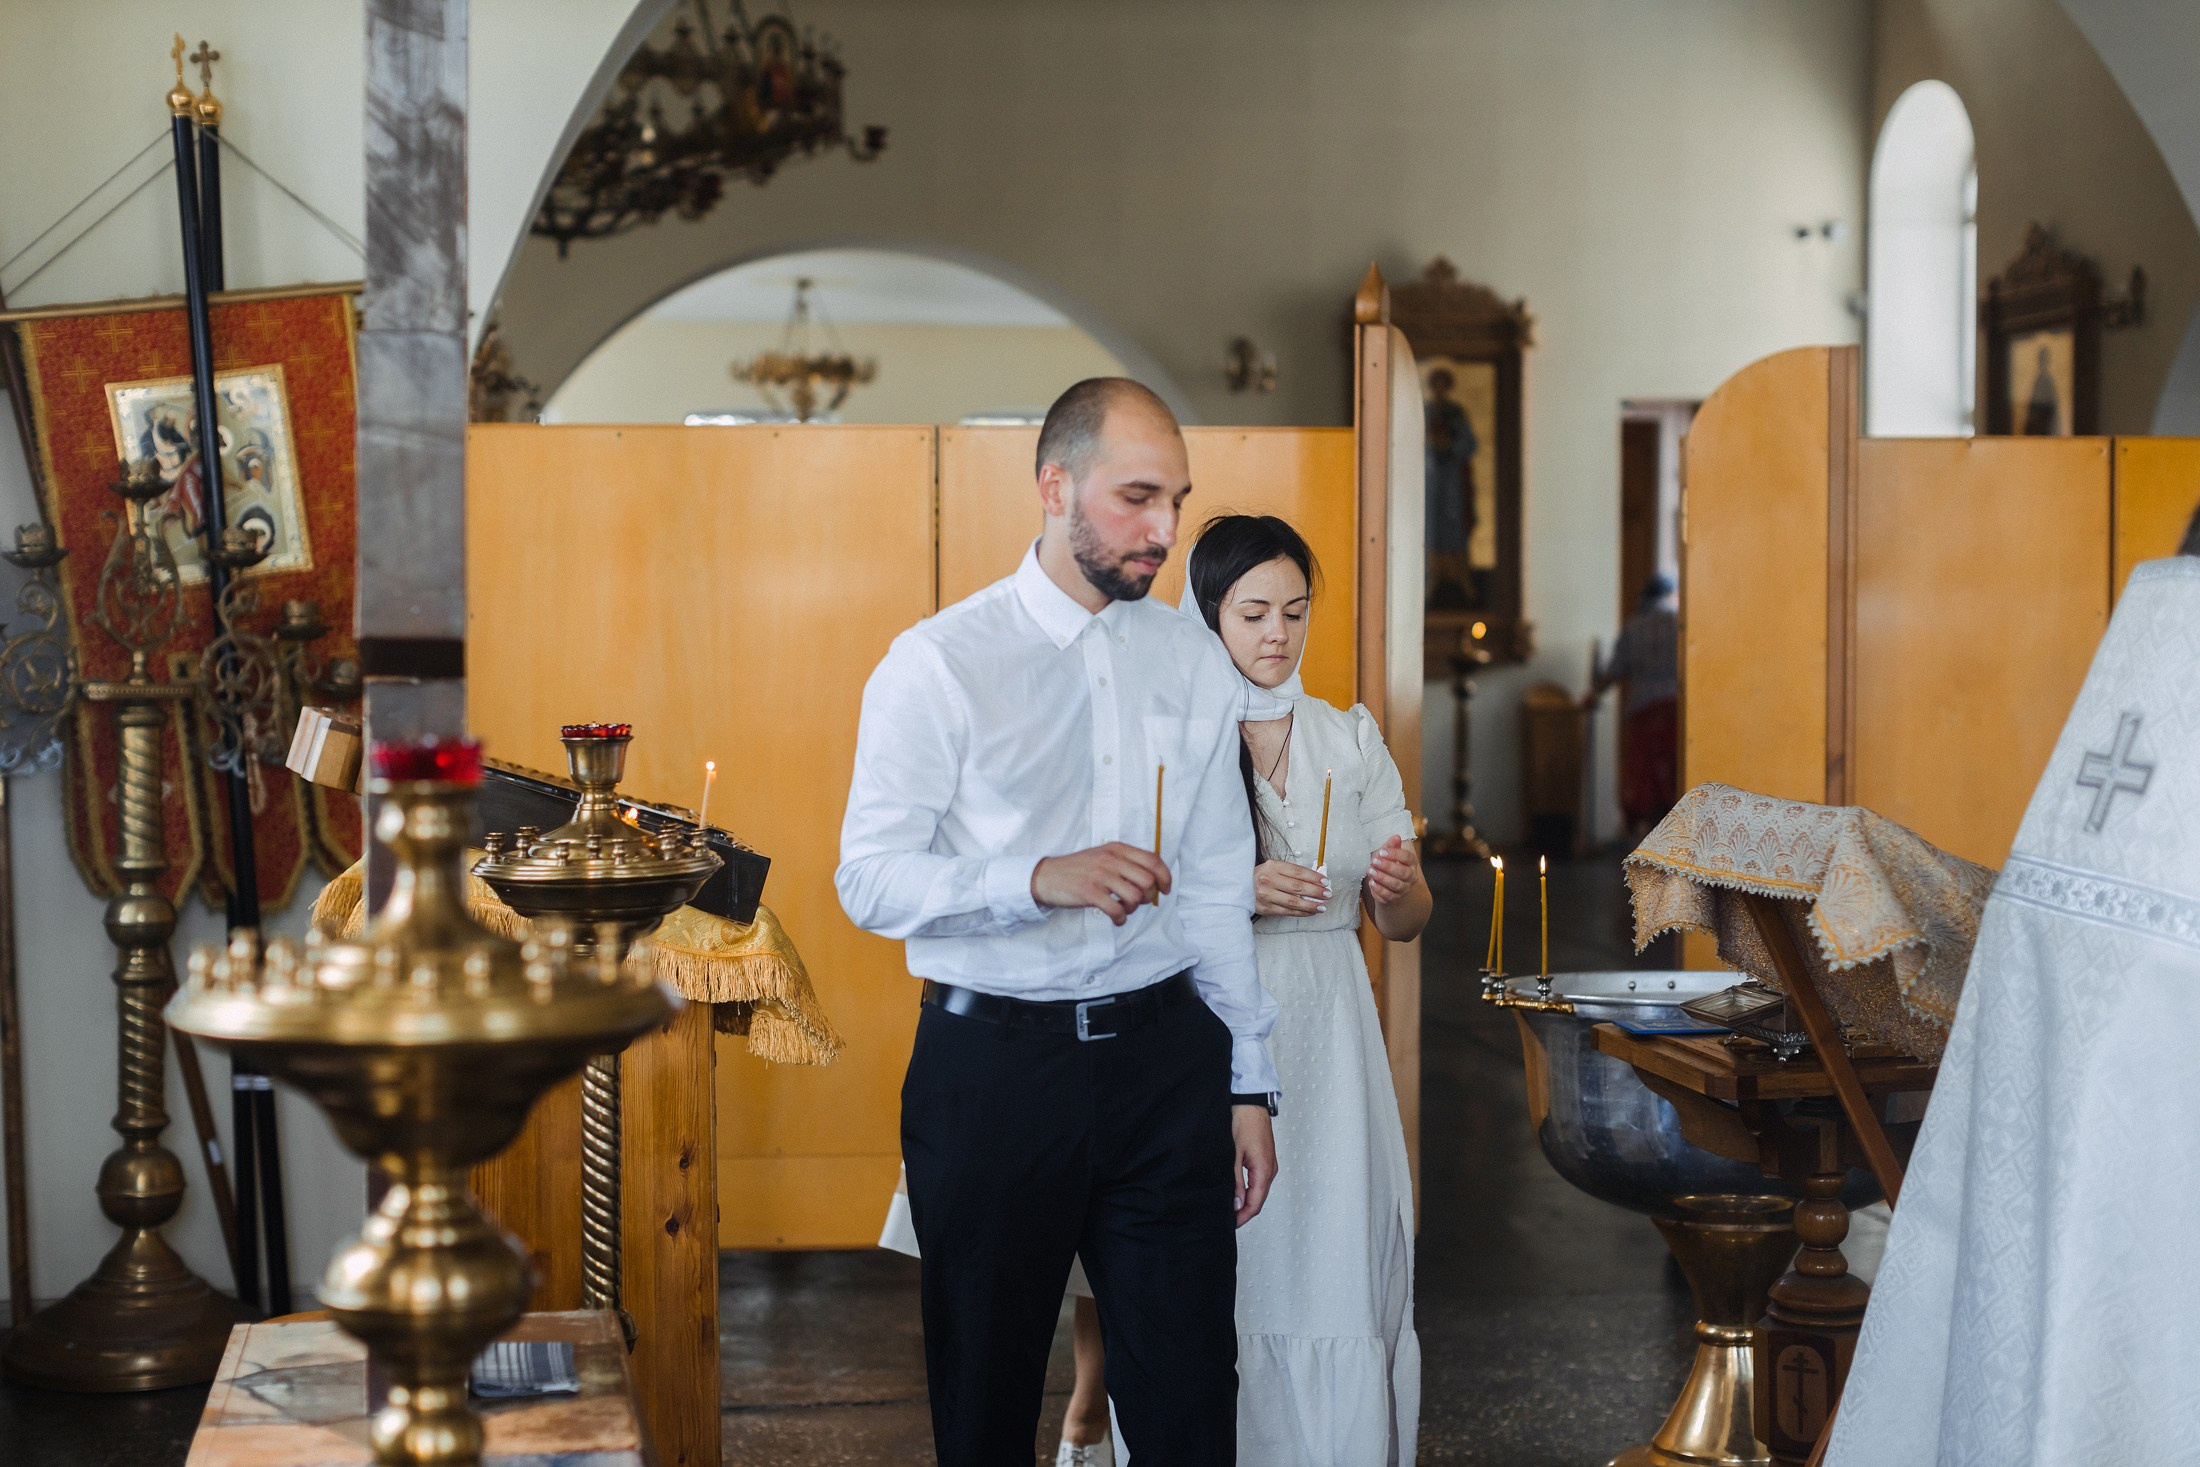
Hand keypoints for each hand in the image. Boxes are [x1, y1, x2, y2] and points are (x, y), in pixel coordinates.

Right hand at [1031, 843, 1171, 925]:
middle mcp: (1111, 859)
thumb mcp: (1103, 856)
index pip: (1153, 860)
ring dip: (1133, 908)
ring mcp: (1100, 875)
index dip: (1165, 877)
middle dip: (1148, 896)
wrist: (1046, 876)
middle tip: (1137, 902)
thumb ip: (1126, 863)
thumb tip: (1152, 881)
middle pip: (1148, 880)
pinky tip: (1116, 919)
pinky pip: (1117, 910)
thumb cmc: (1078, 869)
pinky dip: (1121, 919)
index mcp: (1117, 849)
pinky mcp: (1090, 892)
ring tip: (1123, 909)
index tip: (1165, 889)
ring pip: (1135, 896)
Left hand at [1232, 1106, 1276, 1226]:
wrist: (1250, 1105)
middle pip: (1259, 1200)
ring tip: (1231, 1208)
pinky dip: (1250, 1191)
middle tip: (1229, 1219)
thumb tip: (1236, 1203)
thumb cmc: (1243, 1124)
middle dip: (1245, 1212)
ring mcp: (1269, 1165)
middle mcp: (1270, 1170)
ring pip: (1259, 1191)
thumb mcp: (1234, 1155)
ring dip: (1247, 1202)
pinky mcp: (1265, 1160)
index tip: (1231, 1223)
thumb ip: (1235, 1181)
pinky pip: (1259, 1182)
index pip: (1255, 1203)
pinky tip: (1239, 1193)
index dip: (1243, 1216)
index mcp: (1264, 1171)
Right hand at [1254, 859, 1328, 916]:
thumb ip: (1293, 873)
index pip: (1298, 872)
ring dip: (1311, 905)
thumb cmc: (1262, 876)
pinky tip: (1311, 911)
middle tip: (1327, 894)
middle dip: (1316, 891)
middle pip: (1297, 887)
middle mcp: (1268, 880)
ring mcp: (1266, 895)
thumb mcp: (1275, 868)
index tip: (1325, 882)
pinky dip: (1302, 912)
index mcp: (1272, 866)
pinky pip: (1288, 911)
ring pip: (1294, 902)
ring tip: (1322, 906)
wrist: (1240, 887)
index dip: (1314, 877)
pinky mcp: (1266, 908)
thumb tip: (1316, 881)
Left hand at [1364, 836, 1417, 904]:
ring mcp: (1403, 889)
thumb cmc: (1388, 865)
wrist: (1386, 885)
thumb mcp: (1388, 854)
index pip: (1408, 858)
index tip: (1382, 852)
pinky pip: (1387, 896)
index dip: (1395, 854)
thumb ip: (1392, 846)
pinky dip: (1379, 890)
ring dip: (1382, 878)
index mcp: (1411, 863)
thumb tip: (1396, 836)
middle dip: (1388, 867)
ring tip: (1370, 871)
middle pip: (1403, 873)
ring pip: (1395, 885)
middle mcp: (1410, 877)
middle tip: (1374, 862)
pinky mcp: (1394, 898)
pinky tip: (1371, 883)